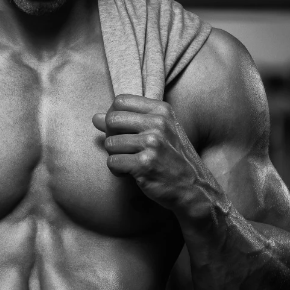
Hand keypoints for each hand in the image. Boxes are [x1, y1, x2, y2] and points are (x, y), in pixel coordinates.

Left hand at [92, 94, 203, 210]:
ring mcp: (152, 143)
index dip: (114, 116)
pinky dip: (118, 171)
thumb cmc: (172, 159)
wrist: (193, 188)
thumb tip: (95, 117)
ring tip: (132, 162)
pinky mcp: (145, 164)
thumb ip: (127, 122)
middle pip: (111, 120)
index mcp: (161, 110)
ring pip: (110, 143)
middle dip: (111, 136)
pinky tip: (132, 173)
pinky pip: (112, 162)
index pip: (120, 101)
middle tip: (124, 149)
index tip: (121, 130)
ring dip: (116, 156)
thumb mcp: (157, 133)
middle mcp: (158, 123)